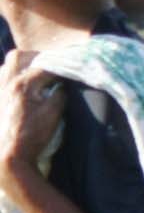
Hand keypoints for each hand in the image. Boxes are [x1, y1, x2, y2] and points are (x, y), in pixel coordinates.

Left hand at [0, 52, 64, 174]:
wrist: (8, 155)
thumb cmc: (32, 135)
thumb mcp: (53, 114)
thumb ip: (59, 93)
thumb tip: (62, 83)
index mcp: (23, 85)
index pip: (44, 65)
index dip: (59, 65)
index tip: (69, 68)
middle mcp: (5, 83)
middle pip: (18, 57)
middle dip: (34, 58)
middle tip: (47, 67)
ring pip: (5, 67)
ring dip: (20, 67)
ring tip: (32, 77)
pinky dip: (9, 79)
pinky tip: (18, 88)